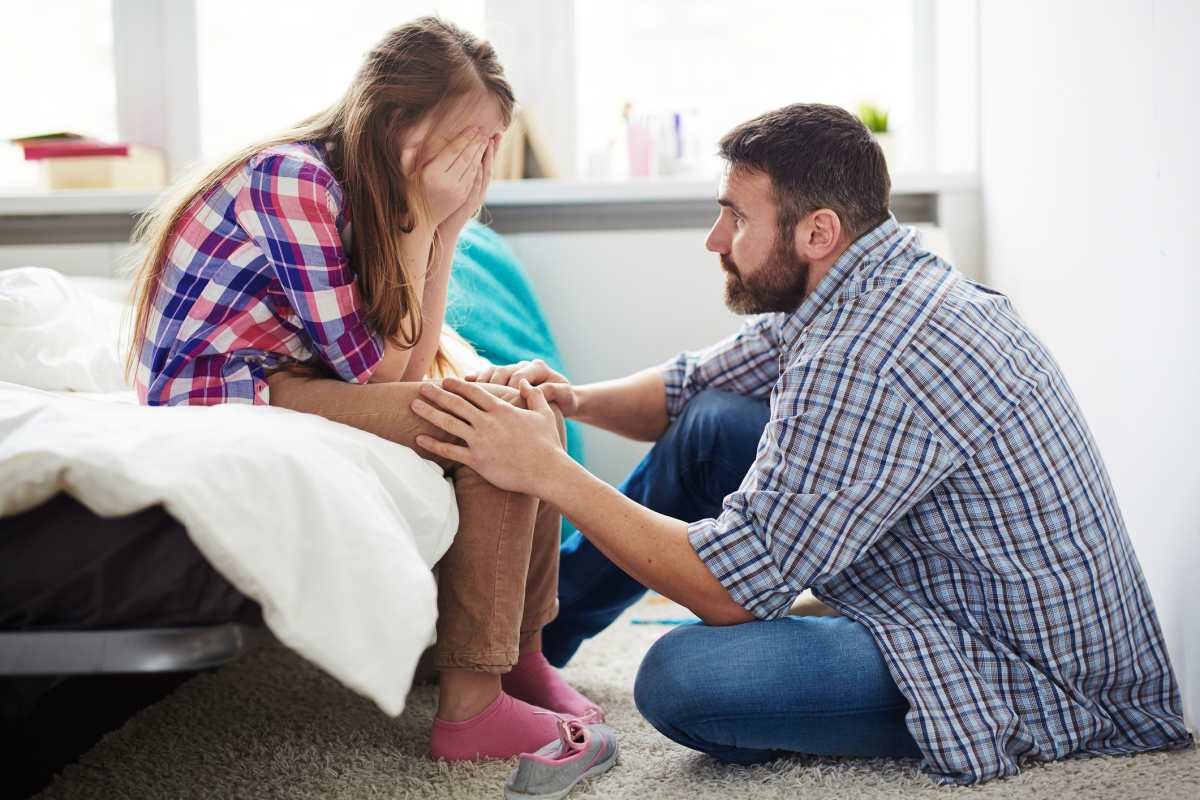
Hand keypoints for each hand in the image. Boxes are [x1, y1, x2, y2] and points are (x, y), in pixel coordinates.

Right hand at [401, 126, 487, 227]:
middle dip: (475, 143)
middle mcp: (446, 182)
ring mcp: (456, 191)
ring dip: (480, 153)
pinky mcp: (462, 198)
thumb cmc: (409, 191)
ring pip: (472, 168)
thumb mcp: (404, 172)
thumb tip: (414, 138)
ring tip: (485, 141)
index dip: (464, 138)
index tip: (473, 128)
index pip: (452, 151)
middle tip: (483, 131)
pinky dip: (479, 166)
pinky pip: (473, 178)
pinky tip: (481, 158)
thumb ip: (408, 154)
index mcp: (432, 174)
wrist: (418, 220)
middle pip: (465, 158)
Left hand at [410, 377, 565, 495]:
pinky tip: (419, 439)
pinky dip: (433, 445)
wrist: (547, 471)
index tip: (445, 380)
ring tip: (413, 404)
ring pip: (449, 423)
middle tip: (422, 387)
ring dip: (429, 412)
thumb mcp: (543, 413)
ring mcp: (480, 441)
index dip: (458, 385)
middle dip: (437, 394)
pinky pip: (450, 451)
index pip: (475, 392)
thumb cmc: (548, 443)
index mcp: (502, 410)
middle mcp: (487, 422)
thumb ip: (533, 395)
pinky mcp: (477, 460)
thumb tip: (524, 381)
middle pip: (456, 404)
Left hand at [439, 134, 497, 237]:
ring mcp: (476, 196)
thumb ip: (454, 170)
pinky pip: (476, 186)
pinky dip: (479, 174)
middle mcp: (478, 188)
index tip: (494, 133)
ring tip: (491, 143)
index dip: (490, 148)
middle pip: (489, 165)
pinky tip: (481, 163)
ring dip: (488, 159)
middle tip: (498, 133)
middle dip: (494, 149)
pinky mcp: (470, 203)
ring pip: (485, 174)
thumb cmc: (444, 204)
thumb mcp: (451, 184)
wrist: (444, 228)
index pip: (484, 161)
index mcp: (475, 182)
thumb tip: (452, 151)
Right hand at [467, 358, 578, 416]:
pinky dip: (474, 381)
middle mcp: (523, 366)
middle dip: (492, 386)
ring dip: (480, 384)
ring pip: (491, 372)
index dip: (511, 389)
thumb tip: (539, 389)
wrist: (562, 401)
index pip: (519, 375)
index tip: (506, 405)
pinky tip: (462, 387)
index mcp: (538, 368)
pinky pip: (485, 376)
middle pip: (502, 372)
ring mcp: (511, 371)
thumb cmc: (565, 401)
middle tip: (484, 402)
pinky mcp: (502, 378)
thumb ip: (554, 391)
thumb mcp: (566, 396)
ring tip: (470, 396)